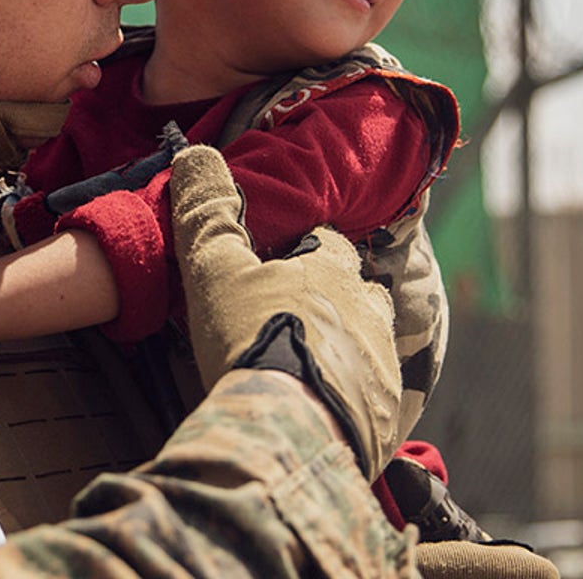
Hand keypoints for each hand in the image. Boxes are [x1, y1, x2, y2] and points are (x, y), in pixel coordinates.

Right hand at [170, 144, 402, 477]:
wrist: (287, 431)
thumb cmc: (251, 339)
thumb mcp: (215, 270)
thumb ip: (207, 213)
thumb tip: (195, 151)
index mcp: (334, 271)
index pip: (328, 244)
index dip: (303, 252)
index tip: (279, 266)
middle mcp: (371, 312)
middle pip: (362, 293)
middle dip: (337, 299)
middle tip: (296, 318)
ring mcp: (384, 366)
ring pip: (372, 344)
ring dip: (348, 349)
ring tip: (310, 367)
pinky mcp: (387, 417)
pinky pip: (376, 399)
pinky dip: (354, 399)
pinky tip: (323, 410)